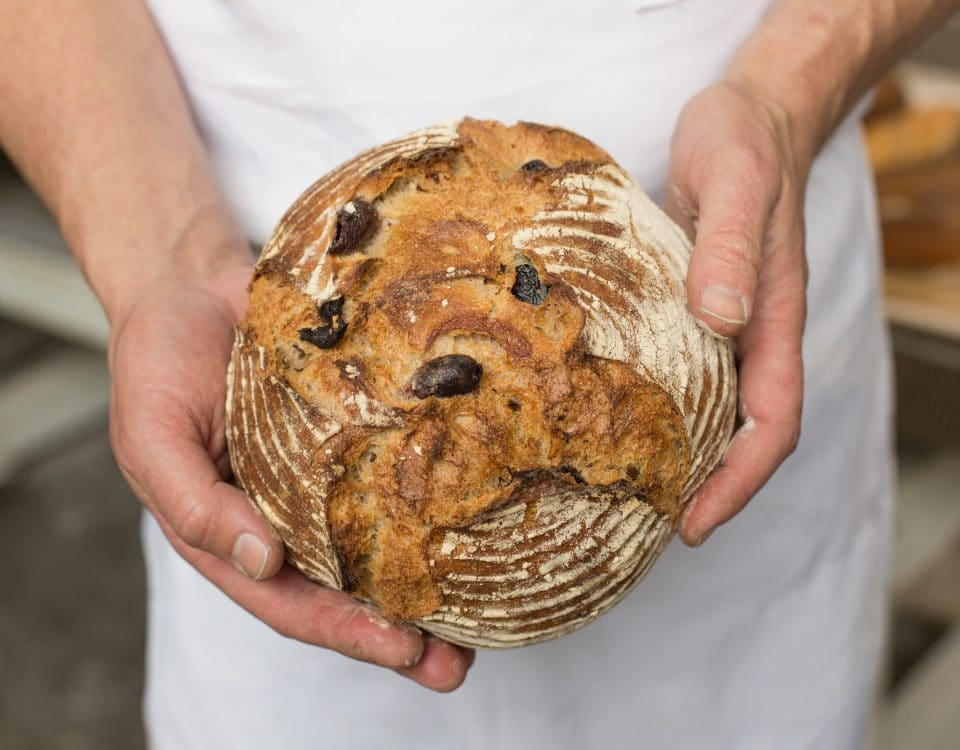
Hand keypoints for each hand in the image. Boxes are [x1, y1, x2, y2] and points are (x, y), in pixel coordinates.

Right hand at [107, 256, 472, 690]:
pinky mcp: (357, 428)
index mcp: (233, 532)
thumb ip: (195, 505)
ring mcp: (327, 473)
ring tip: (482, 617)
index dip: (345, 632)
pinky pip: (394, 469)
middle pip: (348, 587)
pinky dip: (429, 497)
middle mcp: (288, 513)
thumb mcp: (153, 438)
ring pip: (381, 538)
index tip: (403, 651)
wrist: (193, 283)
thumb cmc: (157, 362)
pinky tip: (474, 518)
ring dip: (428, 580)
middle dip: (400, 632)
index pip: (291, 600)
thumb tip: (260, 564)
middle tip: (456, 665)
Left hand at [664, 80, 808, 546]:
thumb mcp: (733, 185)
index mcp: (772, 320)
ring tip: (627, 493)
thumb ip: (729, 249)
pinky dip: (660, 407)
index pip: (771, 424)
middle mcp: (750, 333)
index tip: (693, 524)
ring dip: (681, 456)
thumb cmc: (744, 146)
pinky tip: (617, 417)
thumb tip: (720, 319)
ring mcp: (723, 322)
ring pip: (711, 410)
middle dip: (706, 488)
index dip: (738, 483)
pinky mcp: (692, 305)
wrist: (746, 116)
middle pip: (741, 434)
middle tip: (646, 527)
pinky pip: (684, 372)